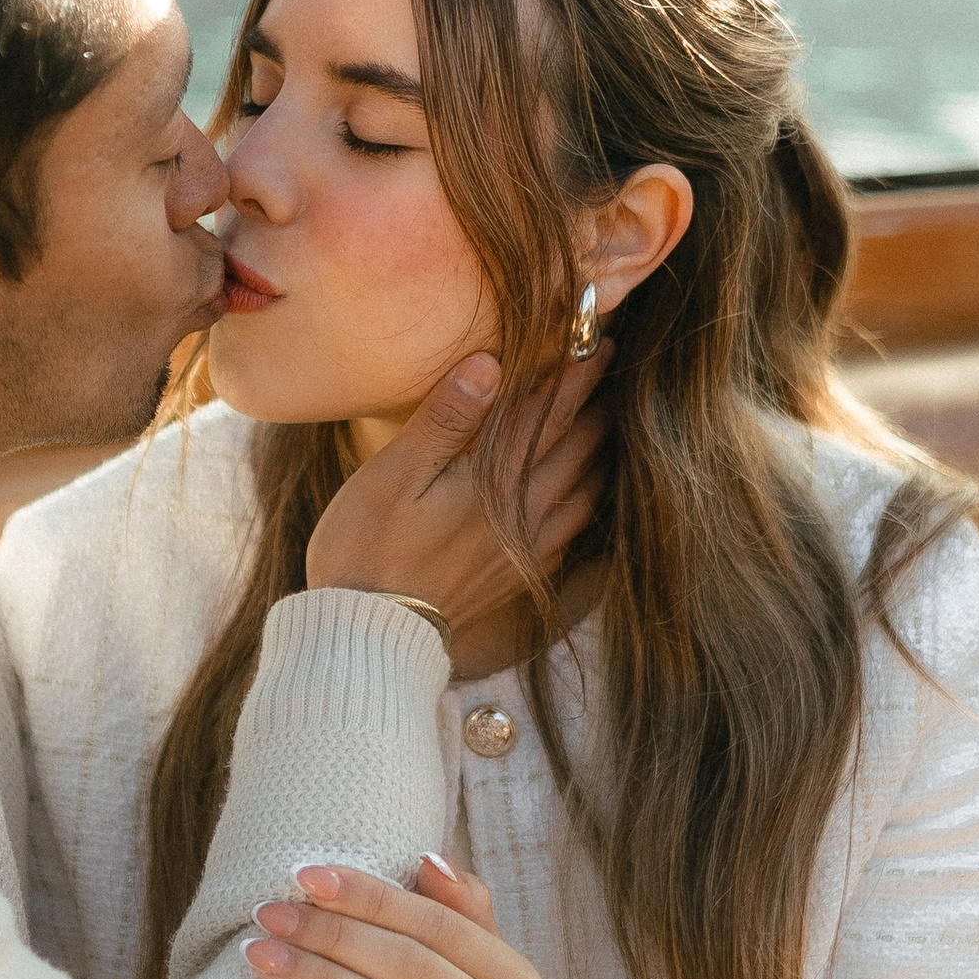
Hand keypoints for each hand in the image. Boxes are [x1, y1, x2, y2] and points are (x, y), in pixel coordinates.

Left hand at [246, 853, 539, 978]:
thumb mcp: (468, 975)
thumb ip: (457, 915)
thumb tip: (429, 860)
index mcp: (512, 977)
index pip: (435, 923)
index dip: (369, 895)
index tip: (304, 876)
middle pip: (410, 967)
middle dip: (332, 934)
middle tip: (268, 915)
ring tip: (266, 960)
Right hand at [304, 347, 605, 645]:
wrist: (370, 637)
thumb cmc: (366, 548)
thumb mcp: (393, 476)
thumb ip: (445, 420)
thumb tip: (490, 363)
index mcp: (494, 481)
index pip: (548, 414)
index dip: (576, 375)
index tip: (599, 341)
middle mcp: (522, 514)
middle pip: (576, 448)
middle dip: (595, 405)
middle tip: (611, 370)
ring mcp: (525, 550)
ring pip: (583, 489)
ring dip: (597, 450)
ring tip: (605, 422)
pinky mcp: (520, 578)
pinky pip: (572, 529)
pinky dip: (586, 498)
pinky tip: (583, 493)